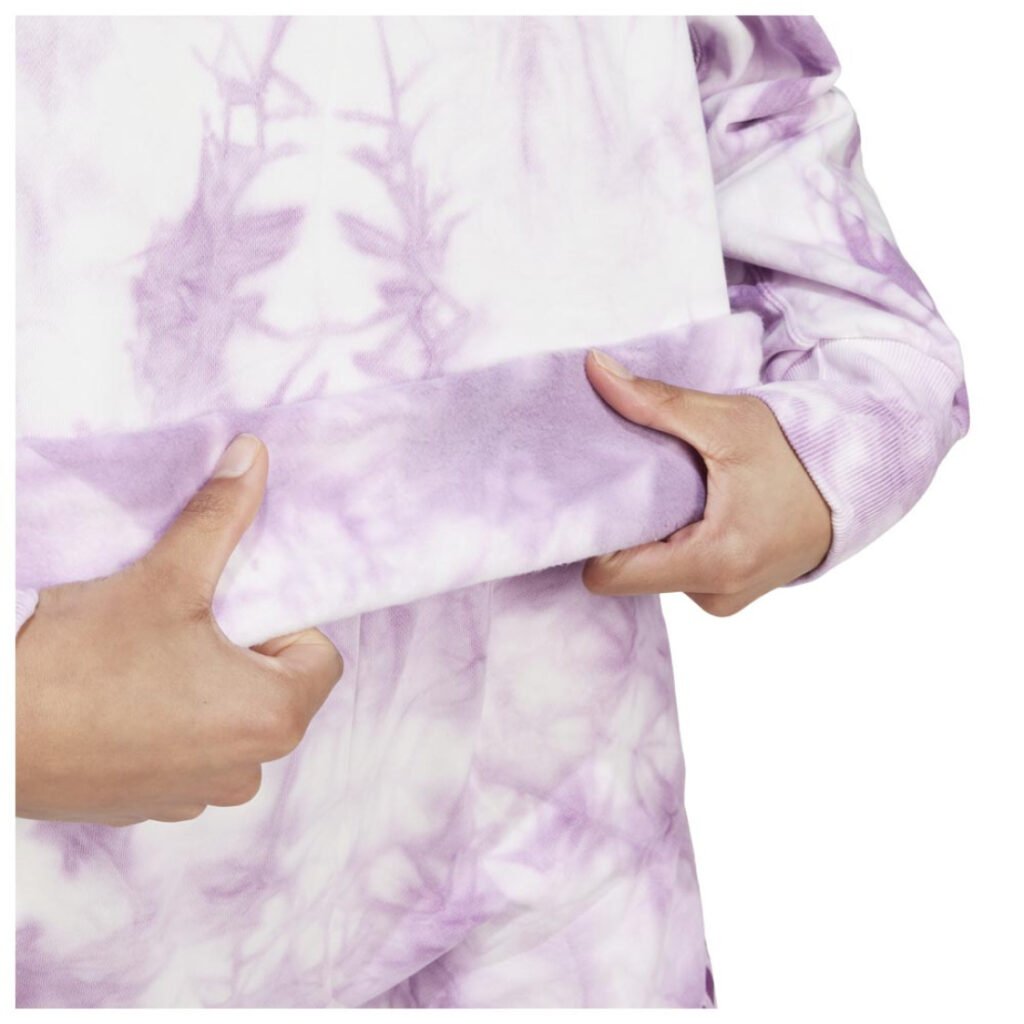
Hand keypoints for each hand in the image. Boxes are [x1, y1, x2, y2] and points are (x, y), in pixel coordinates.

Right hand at [15, 434, 344, 826]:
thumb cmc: (78, 662)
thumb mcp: (166, 578)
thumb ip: (221, 516)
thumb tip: (254, 457)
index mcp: (272, 718)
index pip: (319, 657)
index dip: (283, 621)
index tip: (231, 607)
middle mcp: (247, 772)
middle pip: (277, 690)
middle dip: (244, 652)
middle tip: (189, 624)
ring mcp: (195, 798)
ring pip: (230, 724)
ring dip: (207, 691)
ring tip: (149, 660)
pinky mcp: (148, 808)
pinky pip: (186, 756)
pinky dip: (170, 726)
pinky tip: (121, 698)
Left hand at [582, 350, 832, 615]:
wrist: (850, 485)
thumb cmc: (795, 455)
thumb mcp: (727, 421)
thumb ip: (657, 402)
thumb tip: (595, 368)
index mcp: (714, 561)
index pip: (610, 574)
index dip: (597, 535)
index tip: (601, 495)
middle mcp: (715, 595)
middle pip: (628, 574)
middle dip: (626, 530)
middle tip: (638, 485)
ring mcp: (721, 602)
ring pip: (651, 575)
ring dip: (653, 537)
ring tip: (674, 496)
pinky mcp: (726, 597)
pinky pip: (676, 576)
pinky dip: (675, 546)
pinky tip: (692, 512)